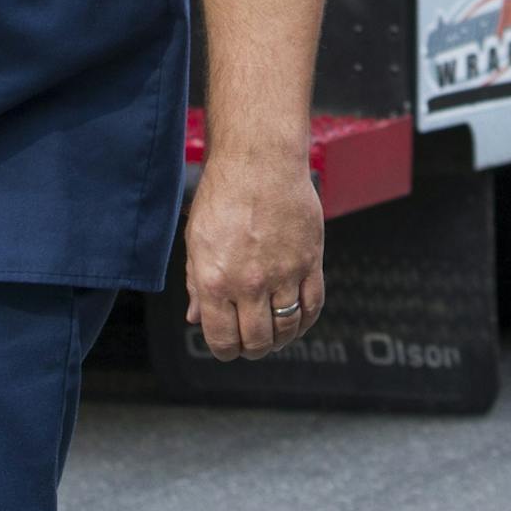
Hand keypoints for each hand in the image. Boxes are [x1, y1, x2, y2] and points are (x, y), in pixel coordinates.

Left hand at [183, 154, 323, 359]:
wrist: (260, 160)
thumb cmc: (223, 194)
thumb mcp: (197, 240)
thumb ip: (197, 283)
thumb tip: (197, 317)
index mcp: (214, 280)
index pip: (222, 340)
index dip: (226, 351)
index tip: (229, 347)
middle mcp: (249, 282)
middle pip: (257, 340)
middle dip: (253, 348)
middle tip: (252, 341)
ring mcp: (283, 273)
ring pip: (286, 328)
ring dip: (279, 338)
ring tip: (274, 331)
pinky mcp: (310, 260)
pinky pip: (313, 305)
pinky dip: (305, 320)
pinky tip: (297, 317)